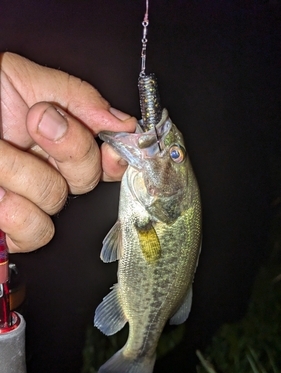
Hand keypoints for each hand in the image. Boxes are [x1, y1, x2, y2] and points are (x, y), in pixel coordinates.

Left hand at [0, 52, 135, 252]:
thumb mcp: (23, 79)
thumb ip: (77, 97)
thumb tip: (123, 123)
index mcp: (59, 140)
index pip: (104, 159)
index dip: (113, 156)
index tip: (110, 145)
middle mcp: (49, 171)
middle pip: (85, 180)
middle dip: (65, 148)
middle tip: (37, 120)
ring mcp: (28, 201)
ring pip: (54, 205)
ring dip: (25, 175)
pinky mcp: (11, 229)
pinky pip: (33, 233)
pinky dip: (14, 212)